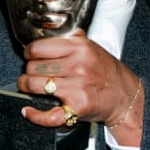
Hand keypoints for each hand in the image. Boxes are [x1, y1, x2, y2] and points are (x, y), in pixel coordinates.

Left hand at [19, 31, 142, 135]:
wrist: (124, 96)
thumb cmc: (107, 72)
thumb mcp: (93, 47)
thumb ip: (73, 39)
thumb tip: (50, 35)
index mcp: (79, 48)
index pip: (38, 48)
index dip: (29, 52)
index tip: (29, 56)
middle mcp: (77, 66)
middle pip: (33, 67)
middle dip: (28, 71)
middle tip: (32, 73)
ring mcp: (76, 88)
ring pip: (34, 86)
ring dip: (26, 88)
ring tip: (28, 87)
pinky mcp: (76, 108)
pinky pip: (48, 114)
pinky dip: (34, 115)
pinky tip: (28, 110)